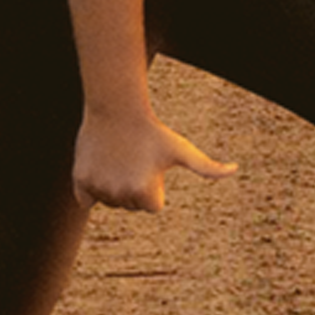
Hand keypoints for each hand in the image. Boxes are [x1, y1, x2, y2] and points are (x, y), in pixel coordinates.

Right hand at [72, 107, 237, 211]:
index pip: (152, 206)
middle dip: (133, 186)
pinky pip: (86, 200)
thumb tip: (235, 169)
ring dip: (114, 185)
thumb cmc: (153, 130)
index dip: (154, 185)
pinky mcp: (79, 182)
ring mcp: (98, 189)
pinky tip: (101, 165)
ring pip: (110, 201)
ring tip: (119, 158)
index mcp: (145, 193)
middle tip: (135, 158)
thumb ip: (208, 167)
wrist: (116, 107)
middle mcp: (120, 195)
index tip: (151, 164)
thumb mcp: (182, 148)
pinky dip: (91, 187)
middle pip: (131, 205)